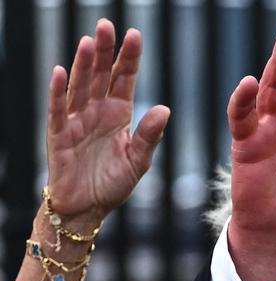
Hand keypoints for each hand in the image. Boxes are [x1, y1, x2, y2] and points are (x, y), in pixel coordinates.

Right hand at [46, 19, 169, 222]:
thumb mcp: (138, 161)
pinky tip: (62, 72)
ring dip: (84, 65)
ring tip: (89, 43)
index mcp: (119, 114)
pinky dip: (59, 92)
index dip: (129, 58)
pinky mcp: (59, 135)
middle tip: (107, 25)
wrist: (88, 208)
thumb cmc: (113, 183)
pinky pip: (58, 110)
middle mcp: (97, 111)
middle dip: (105, 51)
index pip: (124, 79)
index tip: (135, 35)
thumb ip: (150, 136)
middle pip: (101, 75)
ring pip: (81, 87)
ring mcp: (76, 120)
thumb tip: (164, 110)